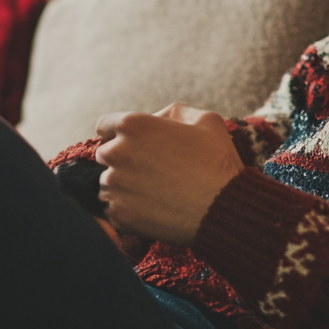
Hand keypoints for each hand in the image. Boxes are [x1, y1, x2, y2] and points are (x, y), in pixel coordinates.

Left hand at [94, 103, 243, 246]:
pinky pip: (112, 210)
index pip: (105, 126)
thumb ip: (172, 113)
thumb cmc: (217, 161)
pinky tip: (152, 209)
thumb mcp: (205, 120)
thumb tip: (156, 119)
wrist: (224, 209)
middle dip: (123, 160)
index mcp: (133, 125)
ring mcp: (115, 186)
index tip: (137, 146)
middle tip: (152, 171)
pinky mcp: (119, 215)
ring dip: (124, 187)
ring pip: (107, 184)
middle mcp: (117, 153)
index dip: (120, 134)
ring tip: (155, 192)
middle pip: (105, 155)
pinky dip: (127, 210)